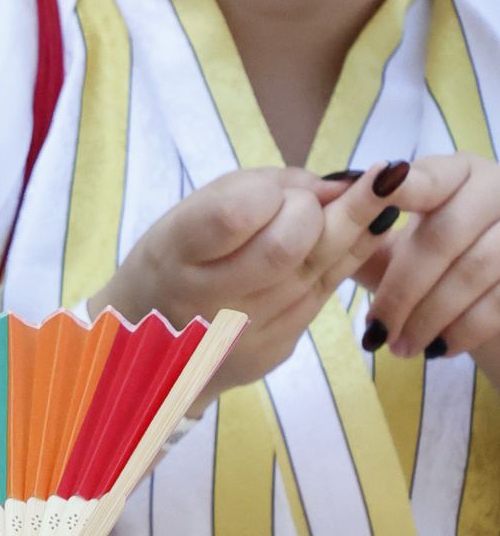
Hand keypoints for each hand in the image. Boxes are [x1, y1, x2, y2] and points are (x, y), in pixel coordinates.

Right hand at [92, 165, 396, 393]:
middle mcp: (209, 299)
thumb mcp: (189, 214)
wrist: (149, 351)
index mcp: (175, 254)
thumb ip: (256, 191)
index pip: (236, 215)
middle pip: (289, 246)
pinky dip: (347, 259)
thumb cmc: (174, 263)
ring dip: (360, 227)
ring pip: (320, 271)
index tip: (300, 186)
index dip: (278, 196)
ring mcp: (246, 331)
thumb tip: (336, 184)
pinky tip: (363, 232)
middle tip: (352, 187)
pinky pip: (324, 296)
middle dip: (328, 211)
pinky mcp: (276, 350)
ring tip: (386, 191)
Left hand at [356, 153, 499, 366]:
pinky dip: (462, 331)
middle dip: (403, 291)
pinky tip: (436, 350)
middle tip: (375, 331)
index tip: (375, 192)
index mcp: (457, 172)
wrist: (492, 290)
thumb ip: (360, 232)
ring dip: (430, 318)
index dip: (401, 189)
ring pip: (473, 273)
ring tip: (399, 348)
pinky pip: (498, 304)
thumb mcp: (395, 241)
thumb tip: (315, 217)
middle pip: (444, 237)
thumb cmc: (433, 259)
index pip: (427, 178)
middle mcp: (496, 190)